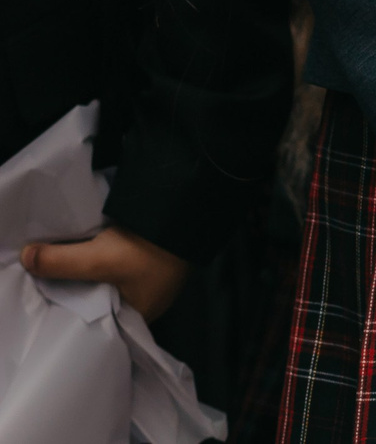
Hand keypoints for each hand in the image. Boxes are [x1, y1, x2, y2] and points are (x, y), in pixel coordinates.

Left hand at [20, 226, 189, 319]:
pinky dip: (107, 266)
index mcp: (138, 317)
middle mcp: (149, 305)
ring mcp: (156, 283)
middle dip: (80, 295)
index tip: (53, 303)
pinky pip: (123, 271)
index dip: (75, 315)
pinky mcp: (158, 262)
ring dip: (94, 279)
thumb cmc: (147, 251)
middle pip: (104, 304)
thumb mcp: (97, 259)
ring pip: (113, 286)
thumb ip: (59, 262)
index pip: (101, 325)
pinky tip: (93, 259)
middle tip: (54, 285)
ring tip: (68, 273)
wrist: (186, 216)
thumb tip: (25, 258)